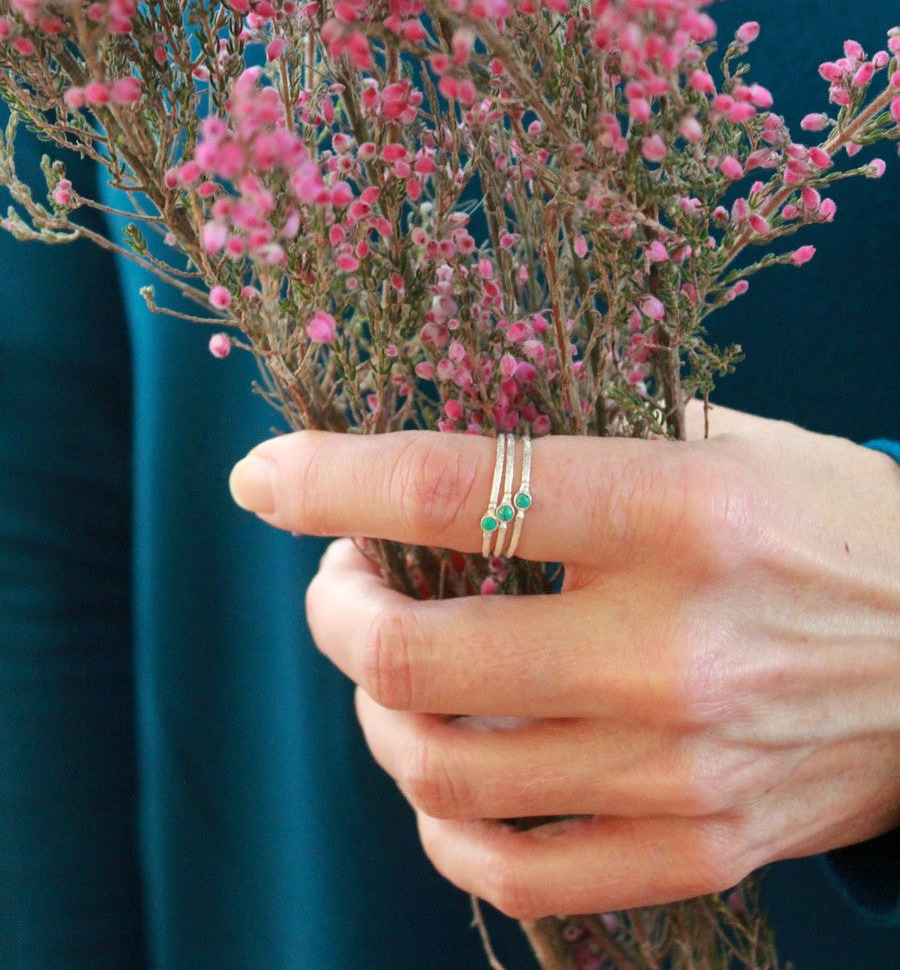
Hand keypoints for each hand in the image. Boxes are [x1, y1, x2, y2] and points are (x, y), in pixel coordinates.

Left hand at [229, 406, 899, 918]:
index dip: (332, 481)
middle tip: (342, 581)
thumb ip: (589, 443)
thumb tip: (445, 455)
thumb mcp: (732, 444)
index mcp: (682, 513)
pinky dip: (442, 820)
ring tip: (392, 666)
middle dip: (335, 613)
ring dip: (376, 710)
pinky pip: (517, 867)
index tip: (267, 476)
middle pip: (418, 660)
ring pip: (444, 773)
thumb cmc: (836, 524)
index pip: (458, 491)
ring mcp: (683, 765)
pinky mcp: (699, 846)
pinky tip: (444, 769)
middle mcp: (675, 648)